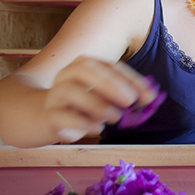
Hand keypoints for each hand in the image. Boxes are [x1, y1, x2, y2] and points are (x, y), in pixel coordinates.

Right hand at [42, 56, 156, 142]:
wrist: (44, 117)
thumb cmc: (81, 105)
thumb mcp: (103, 97)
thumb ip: (123, 95)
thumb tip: (150, 97)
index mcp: (84, 65)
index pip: (110, 66)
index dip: (132, 80)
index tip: (149, 96)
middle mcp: (67, 74)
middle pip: (87, 70)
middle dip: (112, 85)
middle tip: (130, 101)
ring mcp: (55, 94)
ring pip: (71, 91)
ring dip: (97, 104)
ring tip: (115, 118)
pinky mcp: (48, 115)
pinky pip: (61, 116)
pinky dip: (81, 123)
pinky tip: (97, 129)